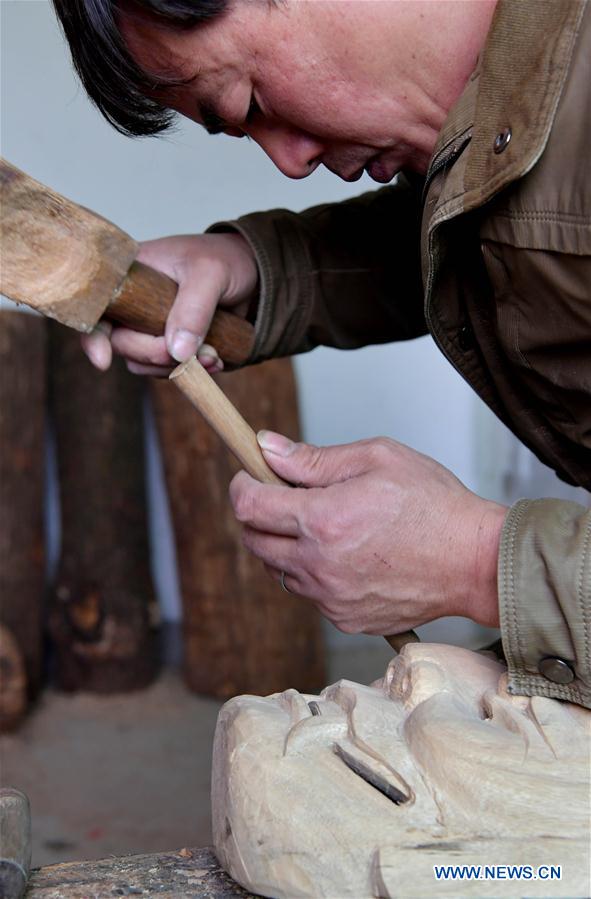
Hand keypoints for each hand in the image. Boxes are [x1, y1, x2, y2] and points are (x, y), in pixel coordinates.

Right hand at [82, 232, 258, 374]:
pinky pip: (167, 369)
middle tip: (190, 352)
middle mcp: (133, 303)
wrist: (253, 273)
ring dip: (176, 368)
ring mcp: (149, 327)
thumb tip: (176, 351)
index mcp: (129, 275)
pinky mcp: (170, 345)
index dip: (93, 336)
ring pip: (143, 362)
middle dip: (154, 354)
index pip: (96, 308)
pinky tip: (216, 359)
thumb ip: (193, 309)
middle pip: (121, 343)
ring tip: (212, 355)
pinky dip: (190, 372)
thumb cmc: (225, 259)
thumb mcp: (210, 273)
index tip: (103, 361)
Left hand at [229, 432, 506, 634]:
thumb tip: (266, 448)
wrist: (475, 562)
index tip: (250, 476)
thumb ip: (314, 459)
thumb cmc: (434, 504)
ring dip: (287, 546)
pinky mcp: (344, 618)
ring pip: (279, 570)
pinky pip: (309, 593)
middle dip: (260, 515)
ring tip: (327, 526)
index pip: (248, 507)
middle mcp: (318, 565)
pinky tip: (347, 554)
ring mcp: (330, 598)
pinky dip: (314, 572)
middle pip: (254, 542)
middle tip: (288, 498)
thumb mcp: (377, 459)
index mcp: (322, 520)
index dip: (242, 485)